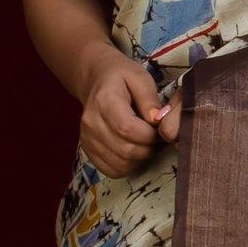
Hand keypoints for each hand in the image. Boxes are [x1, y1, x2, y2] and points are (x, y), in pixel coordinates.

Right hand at [78, 53, 181, 177]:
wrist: (96, 79)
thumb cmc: (121, 76)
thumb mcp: (140, 77)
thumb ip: (150, 99)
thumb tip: (157, 122)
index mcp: (104, 101)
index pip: (127, 129)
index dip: (150, 135)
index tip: (160, 128)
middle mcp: (91, 123)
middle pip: (125, 151)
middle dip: (149, 148)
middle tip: (157, 137)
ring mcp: (87, 138)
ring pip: (121, 164)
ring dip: (141, 158)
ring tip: (147, 142)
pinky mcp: (88, 150)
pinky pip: (112, 170)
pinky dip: (129, 165)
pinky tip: (135, 150)